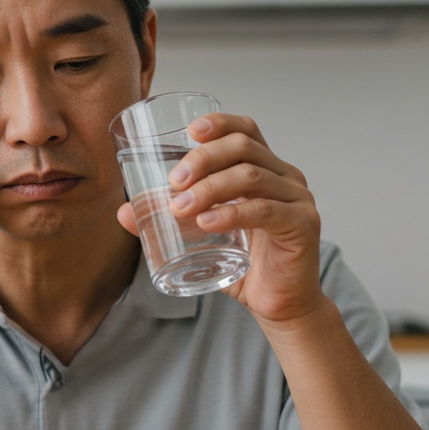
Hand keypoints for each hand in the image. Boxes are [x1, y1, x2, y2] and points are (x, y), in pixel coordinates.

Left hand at [116, 113, 326, 328]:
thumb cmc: (245, 266)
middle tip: (174, 181)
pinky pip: (265, 210)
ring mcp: (299, 199)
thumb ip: (170, 221)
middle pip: (244, 147)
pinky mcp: (304, 225)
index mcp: (267, 169)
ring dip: (210, 188)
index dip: (220, 123)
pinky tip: (207, 222)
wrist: (280, 305)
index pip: (246, 131)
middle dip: (204, 158)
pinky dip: (232, 213)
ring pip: (251, 176)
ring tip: (180, 208)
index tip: (190, 131)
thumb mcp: (204, 237)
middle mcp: (286, 177)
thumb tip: (125, 212)